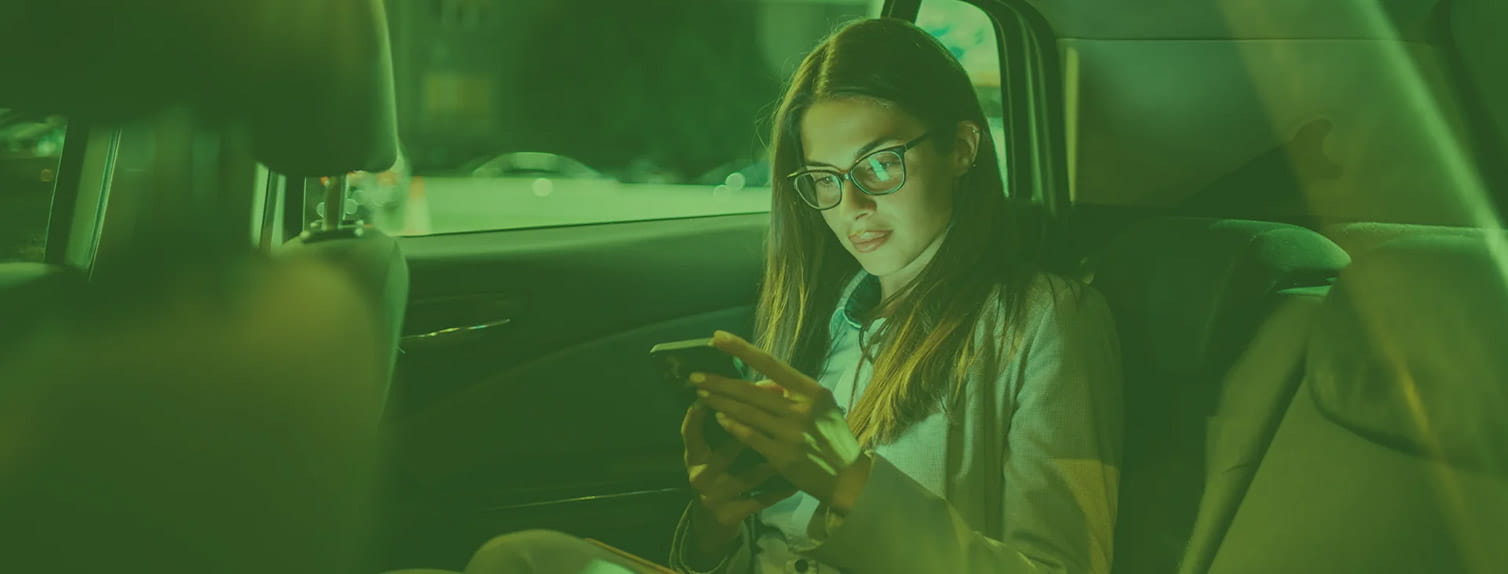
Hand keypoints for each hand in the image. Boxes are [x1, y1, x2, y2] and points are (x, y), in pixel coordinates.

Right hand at [681, 398, 795, 561]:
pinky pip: (759, 502)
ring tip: (792, 454)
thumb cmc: (718, 473)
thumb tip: (755, 388)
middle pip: (724, 455)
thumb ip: (727, 425)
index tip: (709, 399)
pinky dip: (778, 492)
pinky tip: (795, 484)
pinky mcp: (729, 515)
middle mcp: (700, 476)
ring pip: (747, 478)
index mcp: (694, 456)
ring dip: (770, 466)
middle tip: (772, 423)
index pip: (690, 433)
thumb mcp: (713, 451)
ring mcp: (714, 498)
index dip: (696, 416)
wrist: (713, 520)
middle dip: (748, 438)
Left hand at [693, 331, 872, 512]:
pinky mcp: (783, 456)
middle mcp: (802, 409)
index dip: (741, 349)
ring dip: (720, 402)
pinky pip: (750, 436)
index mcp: (812, 391)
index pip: (770, 364)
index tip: (716, 337)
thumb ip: (791, 394)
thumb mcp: (821, 407)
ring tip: (701, 394)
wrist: (849, 478)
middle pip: (751, 390)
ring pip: (747, 412)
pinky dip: (733, 426)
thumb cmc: (832, 437)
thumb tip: (760, 384)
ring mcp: (792, 433)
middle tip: (695, 376)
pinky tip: (718, 417)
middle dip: (719, 382)